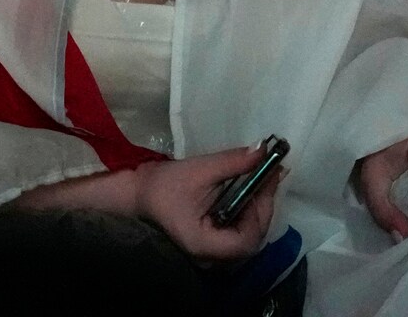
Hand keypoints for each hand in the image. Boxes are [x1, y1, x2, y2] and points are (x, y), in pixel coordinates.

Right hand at [135, 146, 285, 262]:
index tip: (266, 182)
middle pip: (250, 240)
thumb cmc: (164, 185)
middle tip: (270, 177)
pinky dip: (248, 212)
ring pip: (246, 236)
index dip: (261, 213)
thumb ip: (233, 162)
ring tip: (263, 181)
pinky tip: (250, 192)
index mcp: (203, 244)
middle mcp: (209, 256)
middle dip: (263, 207)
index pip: (246, 241)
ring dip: (258, 209)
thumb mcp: (200, 169)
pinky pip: (237, 232)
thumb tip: (264, 150)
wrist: (137, 194)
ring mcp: (210, 252)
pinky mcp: (211, 241)